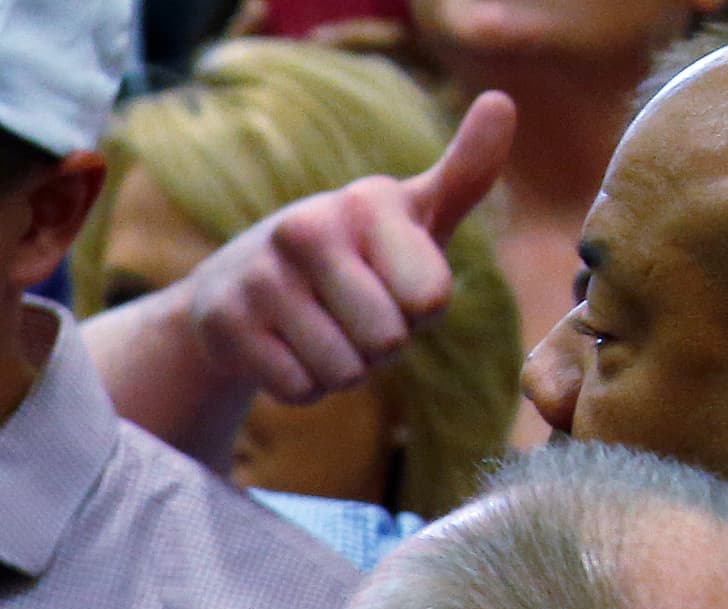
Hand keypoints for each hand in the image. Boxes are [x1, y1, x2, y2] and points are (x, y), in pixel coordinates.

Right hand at [178, 91, 511, 407]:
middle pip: (386, 341)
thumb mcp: (412, 214)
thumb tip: (501, 100)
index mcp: (366, 201)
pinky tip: (286, 351)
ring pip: (342, 372)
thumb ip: (467, 170)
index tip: (394, 285)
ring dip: (342, 370)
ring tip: (321, 333)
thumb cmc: (354, 252)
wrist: (240, 283)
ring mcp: (261, 277)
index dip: (421, 310)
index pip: (430, 299)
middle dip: (380, 347)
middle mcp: (308, 229)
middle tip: (353, 316)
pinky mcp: (226, 323)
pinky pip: (299, 389)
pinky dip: (303, 385)